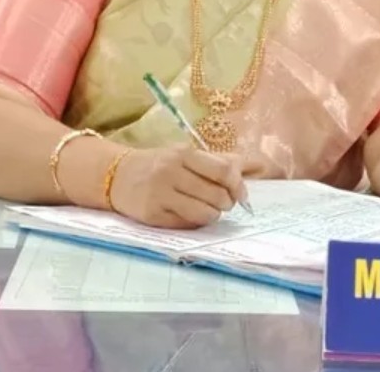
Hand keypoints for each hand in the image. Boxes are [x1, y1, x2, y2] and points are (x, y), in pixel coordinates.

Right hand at [109, 145, 246, 228]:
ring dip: (213, 216)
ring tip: (207, 210)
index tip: (241, 195)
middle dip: (227, 204)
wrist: (116, 176)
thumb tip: (263, 167)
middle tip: (222, 203)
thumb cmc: (161, 165)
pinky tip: (188, 215)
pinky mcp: (152, 215)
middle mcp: (172, 172)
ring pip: (205, 214)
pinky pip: (187, 225)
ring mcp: (160, 194)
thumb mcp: (188, 155)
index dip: (239, 186)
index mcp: (185, 154)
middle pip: (218, 195)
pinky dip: (195, 223)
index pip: (225, 171)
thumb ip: (222, 161)